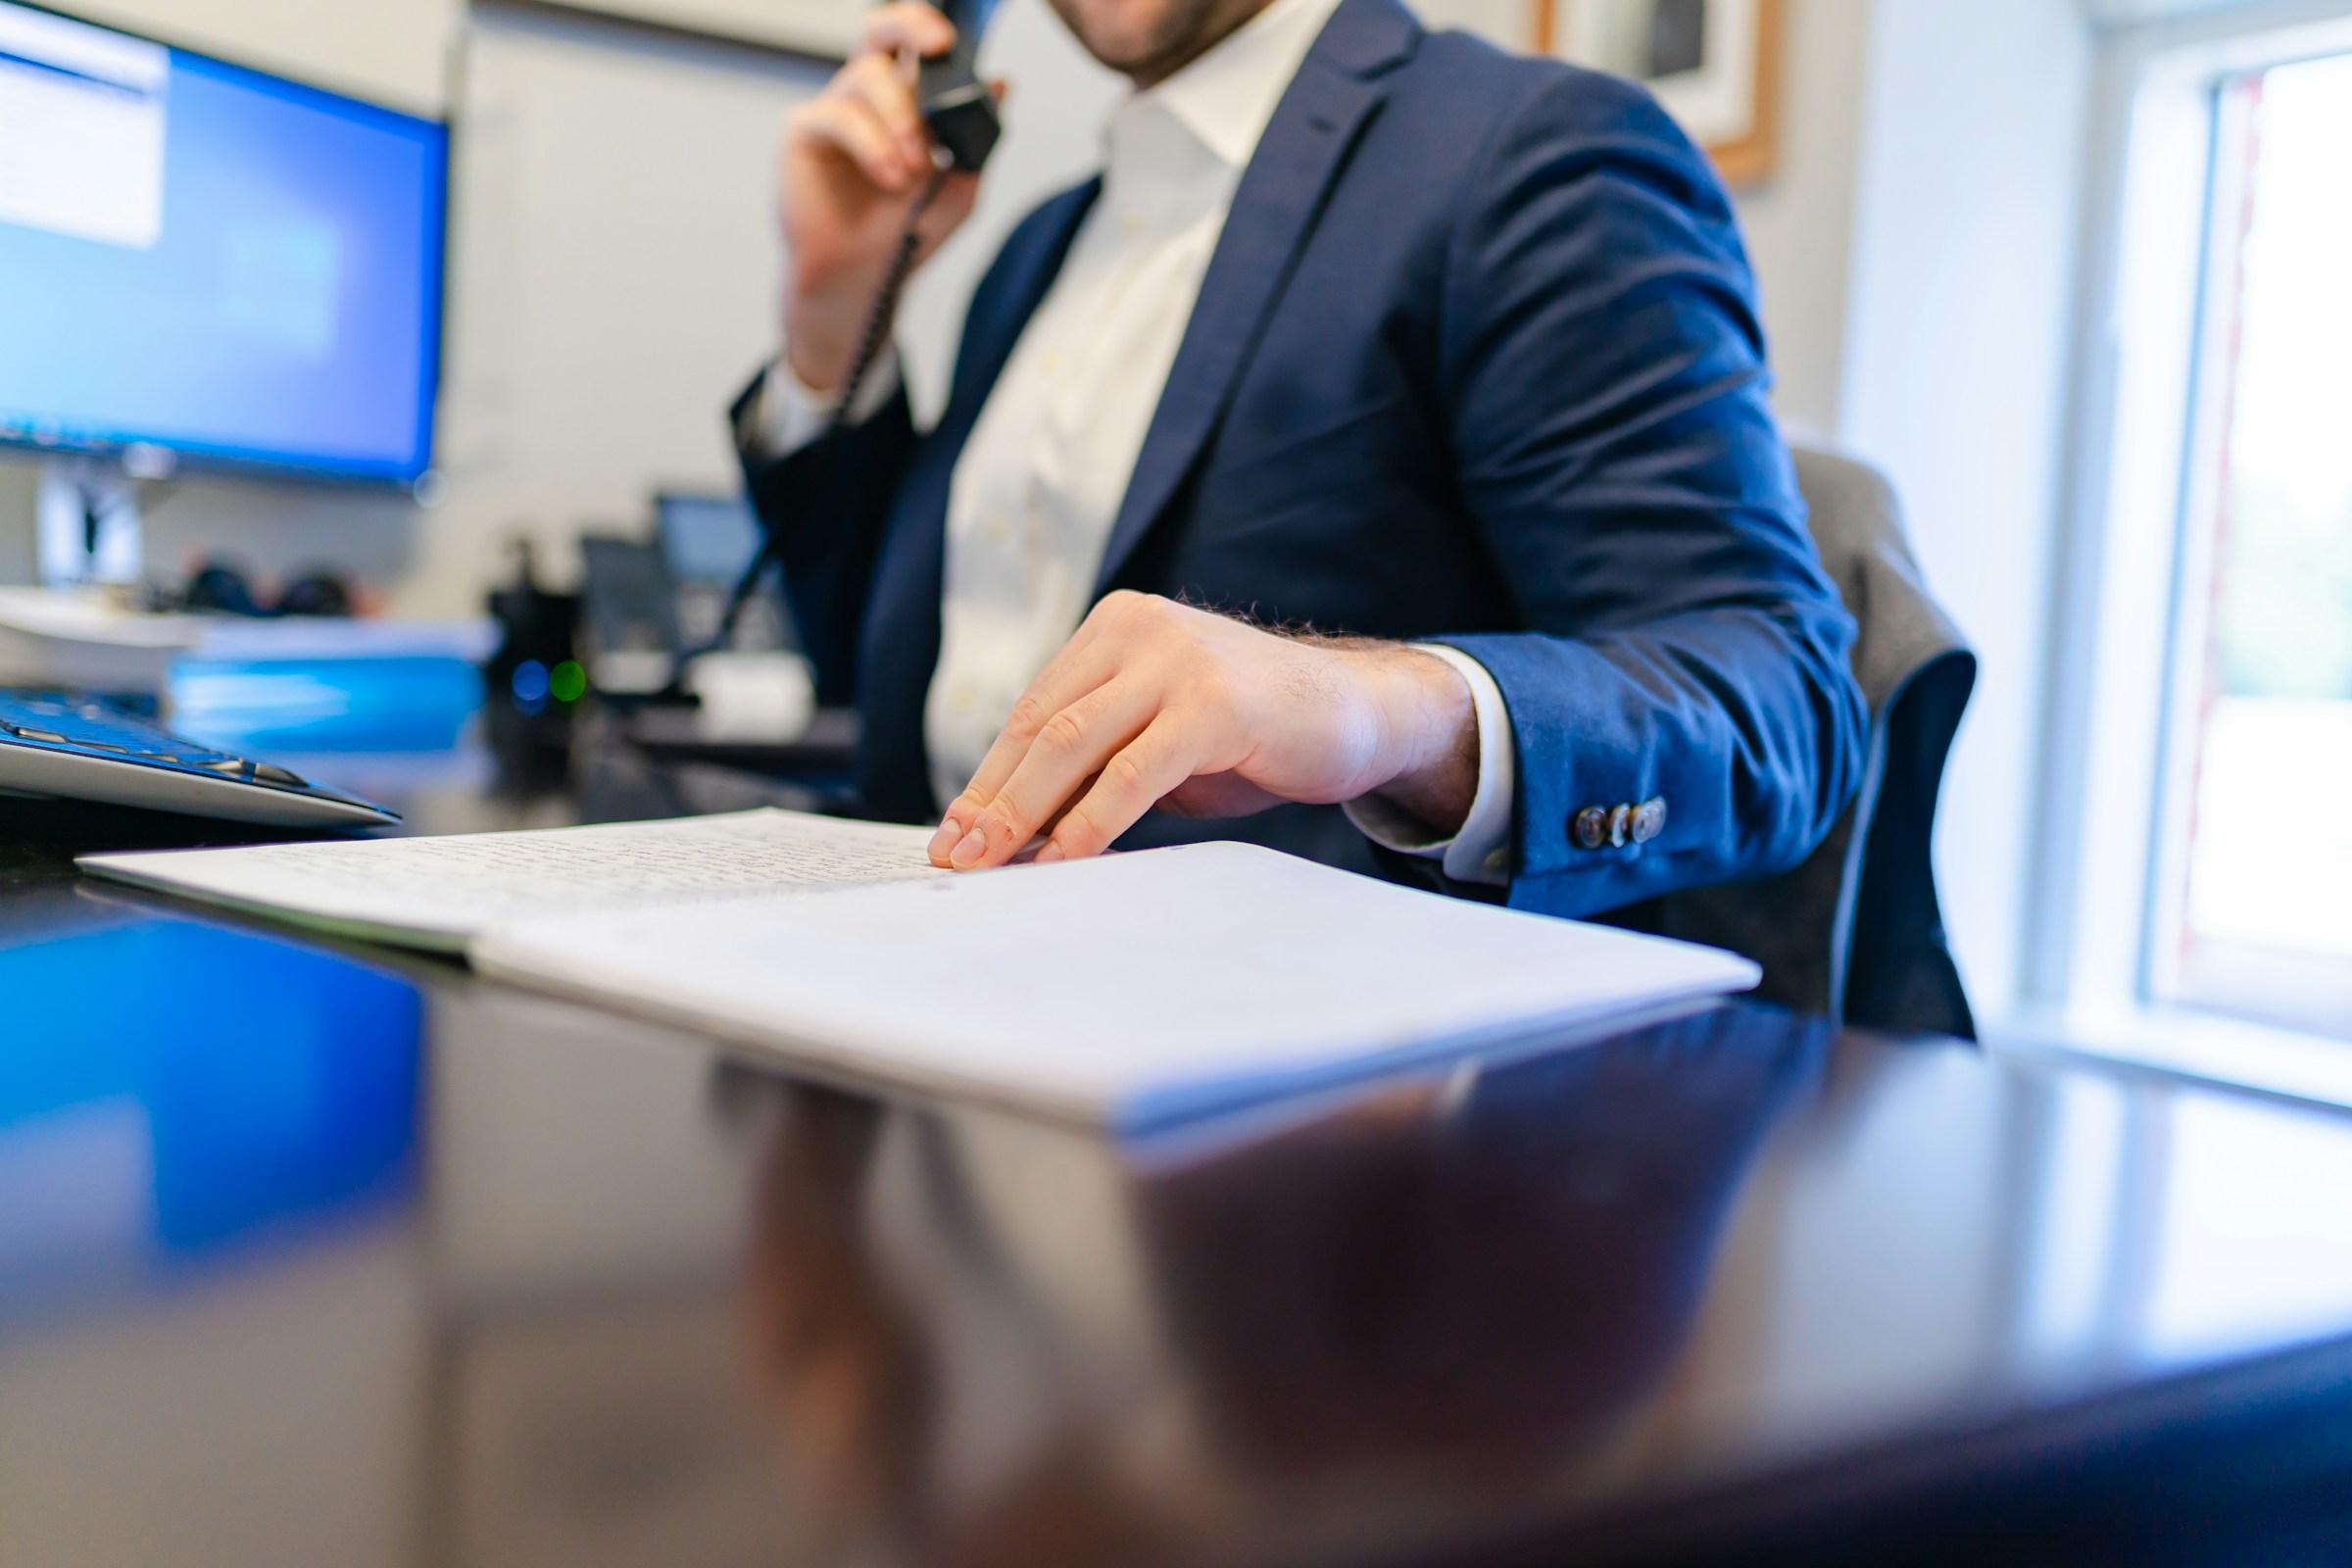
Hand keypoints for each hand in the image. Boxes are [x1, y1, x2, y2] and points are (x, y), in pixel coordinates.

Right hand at [779, 3, 992, 391]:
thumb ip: (978, 138)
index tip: (956, 39)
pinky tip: (889, 177)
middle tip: (939, 48)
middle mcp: (870, 96)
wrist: (864, 281)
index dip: (934, 27)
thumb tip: (1001, 85)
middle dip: (912, 26)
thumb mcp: (959, 187)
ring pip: (869, 74)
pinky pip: (839, 115)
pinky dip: (872, 144)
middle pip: (882, 29)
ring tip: (915, 169)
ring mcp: (835, 109)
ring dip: (902, 119)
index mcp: (908, 100)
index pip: (917, 43)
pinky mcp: (805, 131)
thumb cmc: (904, 233)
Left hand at [926, 593, 1479, 868]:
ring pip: (1072, 742)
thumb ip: (1097, 764)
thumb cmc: (1254, 734)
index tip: (955, 832)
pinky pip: (1132, 771)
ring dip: (1023, 812)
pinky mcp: (1213, 703)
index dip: (989, 777)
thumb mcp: (1160, 740)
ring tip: (994, 863)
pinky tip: (1065, 858)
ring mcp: (1178, 659)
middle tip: (958, 857)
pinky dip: (1090, 821)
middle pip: (1041, 726)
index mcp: (1116, 627)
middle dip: (993, 800)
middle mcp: (1139, 628)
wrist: (1357, 714)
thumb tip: (1013, 831)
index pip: (1033, 710)